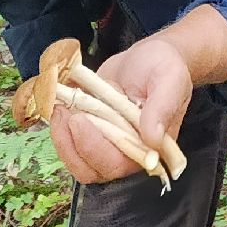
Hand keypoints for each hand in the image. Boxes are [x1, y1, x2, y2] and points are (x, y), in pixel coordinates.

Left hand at [47, 38, 192, 183]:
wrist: (148, 58)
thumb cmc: (165, 69)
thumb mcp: (169, 80)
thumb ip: (163, 108)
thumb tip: (153, 138)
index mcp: (150, 149)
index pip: (119, 164)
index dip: (96, 149)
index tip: (80, 120)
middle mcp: (126, 153)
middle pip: (92, 169)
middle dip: (73, 143)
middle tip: (65, 111)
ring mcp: (105, 144)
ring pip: (76, 160)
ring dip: (62, 136)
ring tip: (60, 105)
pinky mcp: (90, 133)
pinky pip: (68, 144)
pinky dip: (57, 127)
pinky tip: (58, 103)